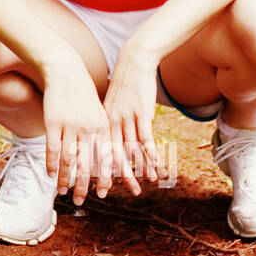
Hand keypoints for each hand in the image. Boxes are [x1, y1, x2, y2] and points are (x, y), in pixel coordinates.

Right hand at [40, 59, 113, 205]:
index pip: (105, 158)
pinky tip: (50, 174)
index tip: (103, 193)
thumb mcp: (98, 112)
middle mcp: (88, 129)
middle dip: (85, 185)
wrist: (66, 71)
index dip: (105, 177)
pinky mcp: (53, 122)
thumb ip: (100, 134)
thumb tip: (104, 157)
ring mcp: (70, 126)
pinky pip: (52, 148)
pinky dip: (51, 163)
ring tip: (63, 191)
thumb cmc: (83, 94)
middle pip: (87, 163)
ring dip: (65, 178)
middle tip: (82, 201)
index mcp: (102, 127)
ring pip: (68, 159)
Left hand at [102, 49, 167, 195]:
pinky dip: (151, 154)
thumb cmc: (124, 84)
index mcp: (102, 121)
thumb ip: (110, 121)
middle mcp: (112, 122)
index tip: (102, 187)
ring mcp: (127, 118)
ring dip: (139, 169)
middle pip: (114, 154)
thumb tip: (110, 137)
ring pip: (131, 150)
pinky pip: (146, 139)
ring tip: (143, 185)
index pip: (100, 151)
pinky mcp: (142, 113)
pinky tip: (155, 167)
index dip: (101, 171)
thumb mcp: (112, 103)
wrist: (134, 62)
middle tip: (118, 193)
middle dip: (118, 176)